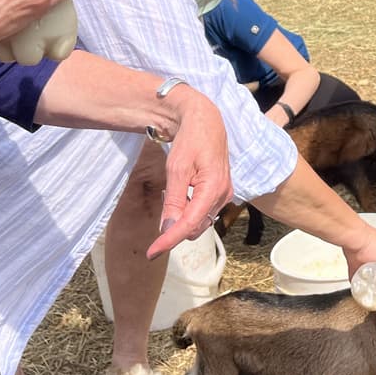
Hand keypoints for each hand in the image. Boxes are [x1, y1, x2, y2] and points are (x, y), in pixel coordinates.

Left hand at [147, 90, 232, 257]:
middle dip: (175, 225)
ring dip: (181, 216)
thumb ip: (173, 202)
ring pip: (198, 221)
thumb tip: (167, 230)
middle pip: (194, 227)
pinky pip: (202, 212)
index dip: (169, 240)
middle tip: (163, 199)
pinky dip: (188, 210)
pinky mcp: (221, 193)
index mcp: (214, 189)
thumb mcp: (176, 169)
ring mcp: (224, 195)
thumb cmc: (190, 140)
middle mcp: (223, 195)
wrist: (205, 121)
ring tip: (173, 190)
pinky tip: (182, 191)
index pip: (189, 224)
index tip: (150, 253)